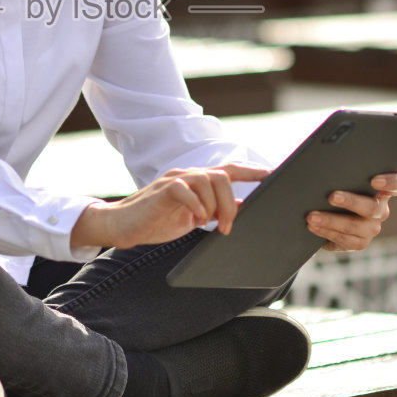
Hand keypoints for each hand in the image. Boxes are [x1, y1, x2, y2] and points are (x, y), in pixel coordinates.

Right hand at [71, 163, 268, 250]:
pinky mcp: (162, 190)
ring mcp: (174, 180)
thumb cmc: (158, 221)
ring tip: (211, 225)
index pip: (229, 170)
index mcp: (197, 181)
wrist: (123, 226)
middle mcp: (187, 175)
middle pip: (222, 175)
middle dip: (231, 202)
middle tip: (228, 226)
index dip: (252, 171)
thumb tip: (244, 210)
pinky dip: (196, 206)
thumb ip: (215, 210)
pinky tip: (195, 220)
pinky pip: (186, 190)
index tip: (273, 175)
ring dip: (216, 206)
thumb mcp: (194, 218)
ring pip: (208, 180)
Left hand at [306, 172, 396, 252]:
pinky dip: (327, 232)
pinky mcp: (360, 242)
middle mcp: (381, 209)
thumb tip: (323, 167)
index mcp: (383, 188)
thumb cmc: (334, 184)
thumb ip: (341, 172)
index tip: (374, 181)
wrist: (323, 209)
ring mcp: (372, 227)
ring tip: (312, 216)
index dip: (391, 183)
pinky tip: (312, 227)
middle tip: (331, 197)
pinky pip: (346, 240)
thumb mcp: (340, 176)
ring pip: (356, 226)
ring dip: (331, 221)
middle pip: (373, 208)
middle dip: (351, 202)